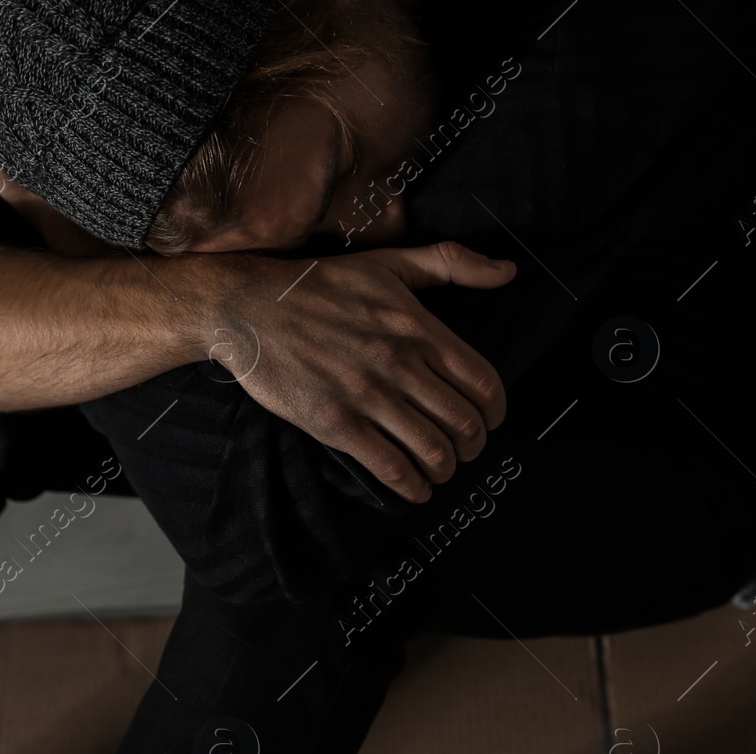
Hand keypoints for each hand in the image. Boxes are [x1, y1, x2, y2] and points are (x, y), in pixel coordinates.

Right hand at [214, 242, 514, 502]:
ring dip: (446, 469)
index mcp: (417, 326)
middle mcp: (398, 362)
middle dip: (474, 445)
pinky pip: (391, 467)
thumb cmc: (320, 285)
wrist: (248, 306)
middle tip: (466, 450)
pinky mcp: (336, 423)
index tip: (490, 421)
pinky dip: (412, 486)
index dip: (496, 412)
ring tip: (440, 470)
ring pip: (433, 449)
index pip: (482, 382)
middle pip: (464, 422)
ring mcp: (367, 395)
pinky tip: (414, 488)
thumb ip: (451, 264)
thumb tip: (507, 271)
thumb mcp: (388, 263)